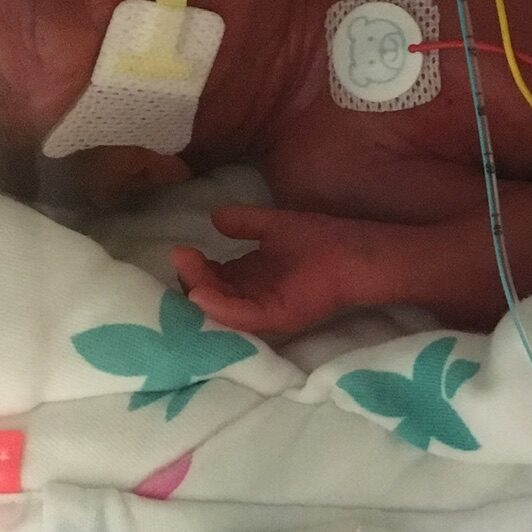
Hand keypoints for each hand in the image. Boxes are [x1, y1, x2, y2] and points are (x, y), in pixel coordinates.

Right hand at [172, 205, 379, 340]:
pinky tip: (200, 291)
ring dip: (198, 287)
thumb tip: (212, 215)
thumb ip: (243, 222)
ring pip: (221, 305)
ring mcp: (263, 309)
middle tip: (178, 258)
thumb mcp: (271, 225)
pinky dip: (219, 307)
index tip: (180, 250)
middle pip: (212, 292)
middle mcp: (253, 295)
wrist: (353, 254)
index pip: (214, 276)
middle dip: (191, 277)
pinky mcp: (275, 317)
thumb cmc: (318, 239)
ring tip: (184, 265)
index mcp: (252, 275)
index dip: (195, 266)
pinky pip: (241, 316)